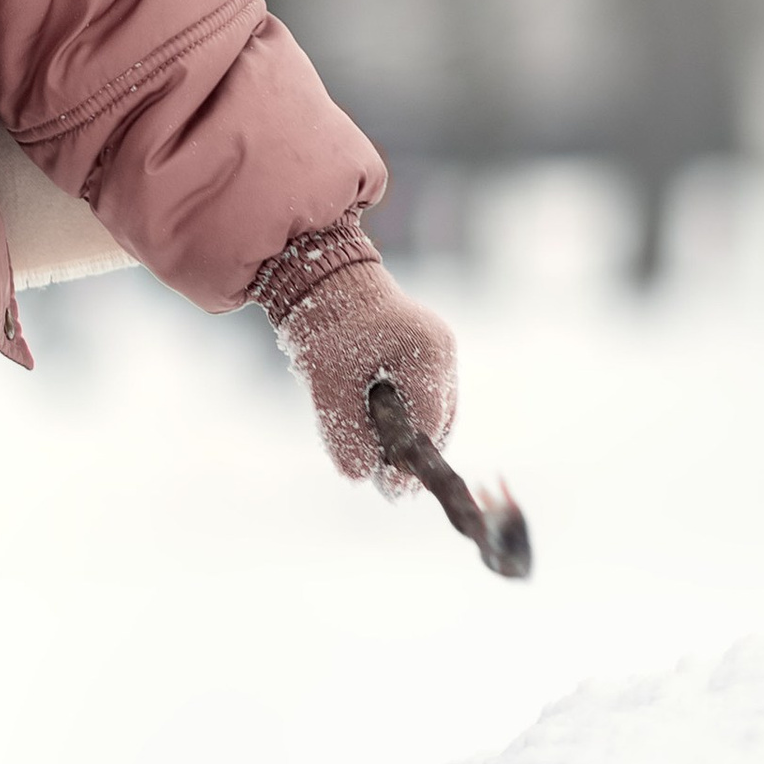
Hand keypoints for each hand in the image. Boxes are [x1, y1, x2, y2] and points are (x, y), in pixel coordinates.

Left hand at [258, 222, 458, 490]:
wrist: (321, 273)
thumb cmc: (323, 322)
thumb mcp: (325, 381)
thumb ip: (344, 430)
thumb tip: (361, 477)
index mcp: (425, 351)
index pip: (428, 423)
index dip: (410, 463)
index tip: (391, 491)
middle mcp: (443, 350)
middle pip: (437, 422)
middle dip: (412, 456)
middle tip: (386, 487)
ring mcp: (441, 350)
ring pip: (435, 413)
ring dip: (411, 440)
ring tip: (382, 465)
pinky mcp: (429, 352)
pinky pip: (426, 399)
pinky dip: (408, 420)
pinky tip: (384, 436)